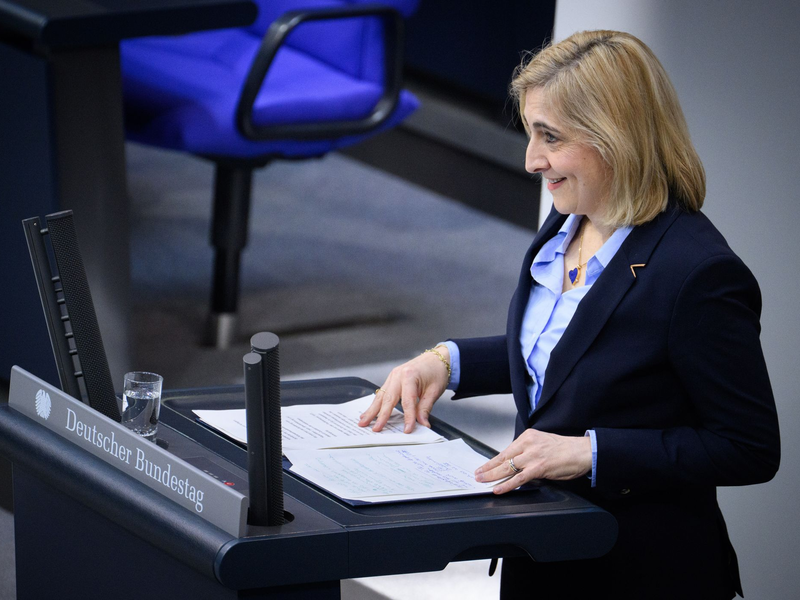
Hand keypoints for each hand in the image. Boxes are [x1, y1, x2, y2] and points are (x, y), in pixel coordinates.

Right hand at [357, 347, 450, 432]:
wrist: (437, 358)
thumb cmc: (436, 371)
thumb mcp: (434, 391)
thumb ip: (425, 408)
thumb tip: (422, 424)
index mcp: (409, 376)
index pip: (407, 402)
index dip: (407, 417)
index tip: (407, 430)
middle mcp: (398, 375)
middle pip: (387, 399)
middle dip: (380, 415)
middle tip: (375, 429)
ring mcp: (393, 376)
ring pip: (381, 396)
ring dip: (372, 410)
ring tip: (363, 422)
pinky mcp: (391, 379)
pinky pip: (382, 393)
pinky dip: (376, 404)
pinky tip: (369, 411)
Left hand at [475, 429, 591, 493]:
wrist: (582, 451)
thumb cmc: (565, 449)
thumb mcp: (542, 444)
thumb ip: (528, 452)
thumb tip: (515, 464)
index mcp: (528, 436)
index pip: (506, 450)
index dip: (493, 460)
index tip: (484, 466)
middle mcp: (528, 443)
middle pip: (503, 457)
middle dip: (488, 467)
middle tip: (477, 473)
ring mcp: (533, 455)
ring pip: (507, 467)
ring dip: (492, 475)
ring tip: (482, 480)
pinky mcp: (539, 467)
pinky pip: (519, 478)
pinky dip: (507, 484)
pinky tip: (498, 488)